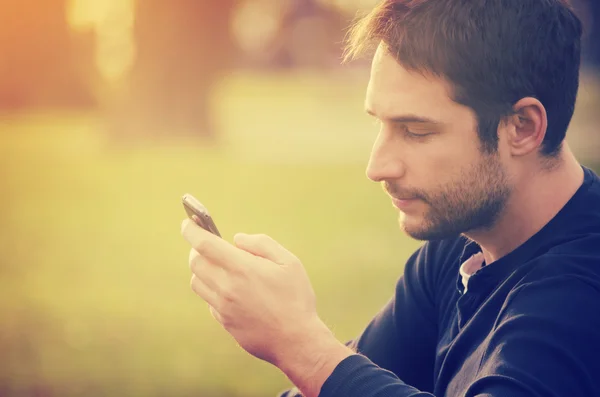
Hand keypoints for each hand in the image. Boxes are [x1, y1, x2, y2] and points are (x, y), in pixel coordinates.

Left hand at [180, 219, 331, 366]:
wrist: (296, 341)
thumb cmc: (295, 298)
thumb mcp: (289, 262)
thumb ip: (261, 244)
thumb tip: (237, 239)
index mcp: (242, 268)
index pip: (204, 244)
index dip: (191, 230)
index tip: (187, 223)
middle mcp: (227, 287)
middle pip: (195, 262)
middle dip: (197, 249)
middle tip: (208, 244)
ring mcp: (223, 307)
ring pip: (197, 282)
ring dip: (202, 270)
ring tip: (219, 266)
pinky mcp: (224, 322)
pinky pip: (208, 301)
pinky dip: (212, 290)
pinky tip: (230, 290)